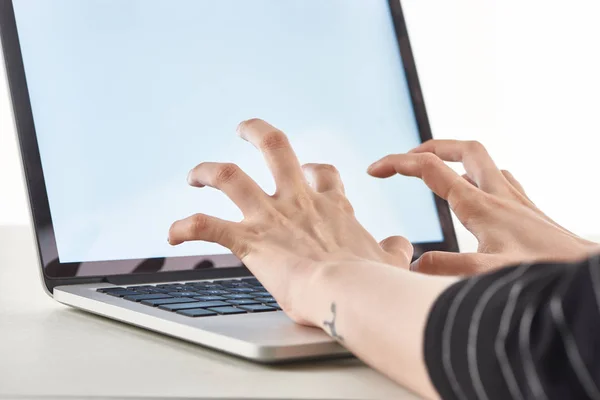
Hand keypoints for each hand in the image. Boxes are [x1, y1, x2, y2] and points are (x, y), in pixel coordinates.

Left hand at [168, 119, 412, 323]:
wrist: (353, 294)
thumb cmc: (372, 281)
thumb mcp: (391, 260)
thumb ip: (395, 249)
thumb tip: (402, 244)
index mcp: (331, 205)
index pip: (323, 173)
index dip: (315, 170)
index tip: (310, 174)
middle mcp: (298, 200)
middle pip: (275, 146)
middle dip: (256, 131)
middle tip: (242, 128)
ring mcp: (272, 217)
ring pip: (229, 176)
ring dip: (206, 171)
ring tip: (194, 175)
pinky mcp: (250, 241)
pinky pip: (207, 226)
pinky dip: (185, 227)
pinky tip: (171, 233)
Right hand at [368, 140, 598, 274]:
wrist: (585, 271)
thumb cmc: (542, 272)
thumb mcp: (489, 274)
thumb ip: (449, 267)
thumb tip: (414, 263)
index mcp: (479, 206)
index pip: (430, 169)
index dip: (397, 164)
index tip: (373, 169)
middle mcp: (497, 194)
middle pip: (462, 149)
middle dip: (430, 146)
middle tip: (408, 159)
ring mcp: (514, 199)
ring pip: (481, 161)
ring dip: (453, 159)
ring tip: (433, 172)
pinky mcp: (525, 209)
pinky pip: (496, 178)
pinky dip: (476, 176)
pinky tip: (473, 194)